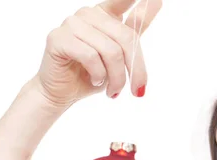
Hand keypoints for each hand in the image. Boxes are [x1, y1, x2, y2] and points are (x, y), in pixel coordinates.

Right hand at [31, 0, 160, 108]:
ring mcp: (71, 23)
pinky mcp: (58, 38)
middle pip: (126, 38)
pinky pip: (91, 56)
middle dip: (135, 69)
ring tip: (113, 90)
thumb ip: (135, 30)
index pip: (122, 0)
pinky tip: (95, 81)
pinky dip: (99, 75)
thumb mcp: (120, 55)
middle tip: (136, 90)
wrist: (62, 93)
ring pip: (110, 51)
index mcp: (104, 15)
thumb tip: (158, 0)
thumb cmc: (92, 75)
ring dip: (116, 77)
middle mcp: (88, 14)